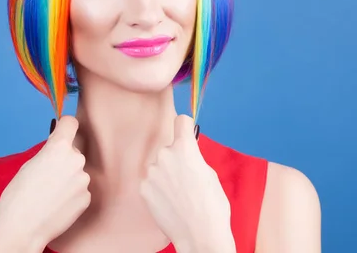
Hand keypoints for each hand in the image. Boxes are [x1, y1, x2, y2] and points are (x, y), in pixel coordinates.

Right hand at [0, 116, 90, 251]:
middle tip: (47, 174)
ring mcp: (83, 180)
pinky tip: (56, 203)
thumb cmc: (17, 197)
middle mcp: (76, 160)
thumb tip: (57, 147)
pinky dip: (71, 194)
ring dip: (68, 177)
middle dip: (63, 158)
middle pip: (73, 150)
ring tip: (49, 192)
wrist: (22, 229)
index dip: (64, 126)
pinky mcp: (87, 197)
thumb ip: (47, 152)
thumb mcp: (28, 164)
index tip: (61, 130)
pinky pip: (80, 189)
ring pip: (77, 171)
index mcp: (58, 147)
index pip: (71, 123)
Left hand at [139, 115, 235, 252]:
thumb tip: (187, 152)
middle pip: (169, 148)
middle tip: (186, 178)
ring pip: (159, 166)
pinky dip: (158, 189)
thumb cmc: (212, 206)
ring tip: (178, 194)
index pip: (180, 121)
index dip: (185, 127)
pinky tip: (169, 202)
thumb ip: (194, 158)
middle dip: (176, 158)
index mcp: (185, 149)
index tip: (185, 132)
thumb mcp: (209, 174)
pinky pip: (151, 181)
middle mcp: (165, 155)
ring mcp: (152, 172)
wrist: (200, 235)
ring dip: (165, 174)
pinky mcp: (143, 188)